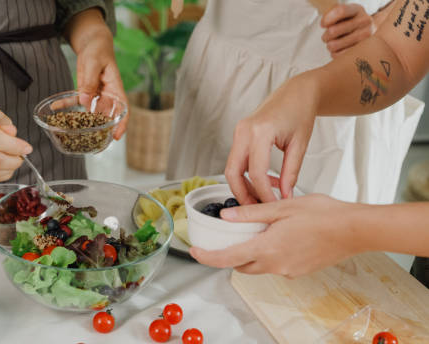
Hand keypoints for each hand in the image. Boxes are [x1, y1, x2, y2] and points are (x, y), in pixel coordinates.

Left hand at [70, 10, 127, 139]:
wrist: (92, 43)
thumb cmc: (98, 51)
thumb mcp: (94, 64)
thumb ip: (89, 82)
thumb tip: (84, 101)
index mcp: (115, 88)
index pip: (123, 109)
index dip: (121, 124)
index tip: (117, 136)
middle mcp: (107, 95)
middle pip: (107, 115)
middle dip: (100, 128)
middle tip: (91, 140)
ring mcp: (96, 94)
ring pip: (90, 112)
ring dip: (82, 121)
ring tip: (72, 130)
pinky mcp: (85, 91)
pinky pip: (75, 101)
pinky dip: (66, 104)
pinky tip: (55, 108)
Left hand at [190, 194, 364, 277]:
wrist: (355, 230)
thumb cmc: (323, 215)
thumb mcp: (281, 207)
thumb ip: (251, 214)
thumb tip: (226, 216)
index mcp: (267, 248)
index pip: (227, 258)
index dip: (207, 257)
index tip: (195, 252)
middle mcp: (275, 265)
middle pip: (241, 265)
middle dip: (231, 254)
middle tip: (229, 237)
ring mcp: (288, 271)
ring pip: (259, 266)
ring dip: (252, 253)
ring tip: (259, 231)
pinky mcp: (299, 271)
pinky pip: (276, 265)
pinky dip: (270, 254)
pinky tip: (280, 237)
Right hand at [224, 76, 316, 204]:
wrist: (296, 92)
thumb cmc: (301, 113)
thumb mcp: (300, 145)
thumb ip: (290, 172)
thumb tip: (284, 196)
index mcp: (260, 132)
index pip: (257, 172)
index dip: (263, 193)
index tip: (274, 205)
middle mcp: (244, 131)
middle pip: (233, 172)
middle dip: (242, 194)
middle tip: (257, 209)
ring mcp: (239, 132)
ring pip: (232, 168)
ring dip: (245, 186)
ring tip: (265, 195)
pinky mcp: (240, 135)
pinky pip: (237, 160)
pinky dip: (248, 175)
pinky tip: (265, 181)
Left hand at [321, 4, 374, 57]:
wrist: (365, 32)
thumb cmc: (349, 23)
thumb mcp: (342, 14)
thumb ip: (331, 15)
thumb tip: (325, 24)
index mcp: (358, 10)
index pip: (340, 11)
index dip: (327, 19)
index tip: (323, 24)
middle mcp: (365, 22)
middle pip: (333, 31)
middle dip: (325, 35)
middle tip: (327, 37)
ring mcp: (366, 37)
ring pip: (334, 45)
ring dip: (330, 45)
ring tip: (334, 43)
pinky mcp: (362, 51)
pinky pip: (338, 55)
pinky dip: (335, 53)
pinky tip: (340, 49)